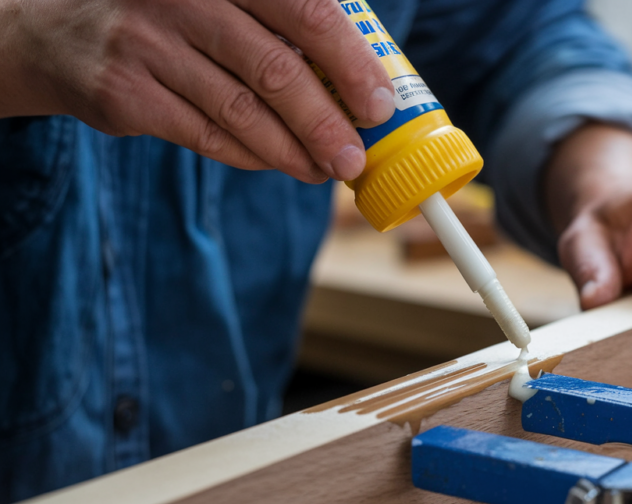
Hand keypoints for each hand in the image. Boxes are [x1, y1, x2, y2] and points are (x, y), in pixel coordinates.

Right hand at [0, 0, 394, 182]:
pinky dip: (251, 155)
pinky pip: (207, 135)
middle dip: (326, 123)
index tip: (380, 104)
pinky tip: (279, 162)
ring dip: (294, 150)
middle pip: (275, 69)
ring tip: (326, 170)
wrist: (60, 31)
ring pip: (242, 112)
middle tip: (355, 158)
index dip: (349, 62)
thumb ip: (282, 22)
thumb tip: (365, 79)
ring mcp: (147, 44)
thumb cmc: (172, 15)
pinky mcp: (124, 93)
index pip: (304, 10)